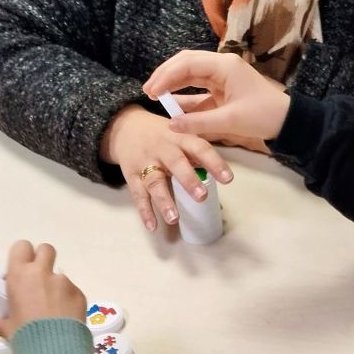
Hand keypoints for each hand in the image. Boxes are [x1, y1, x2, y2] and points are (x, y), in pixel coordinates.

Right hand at [0, 241, 85, 340]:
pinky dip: (69, 302)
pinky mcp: (79, 294)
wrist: (54, 349)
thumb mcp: (9, 329)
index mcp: (20, 276)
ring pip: (60, 276)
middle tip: (41, 278)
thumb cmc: (24, 335)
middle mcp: (42, 273)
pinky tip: (66, 319)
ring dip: (57, 287)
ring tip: (55, 310)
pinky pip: (73, 292)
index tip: (23, 268)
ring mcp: (63, 282)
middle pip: (46, 249)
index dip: (23, 255)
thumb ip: (3, 324)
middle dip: (44, 259)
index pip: (21, 247)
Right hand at [100, 104, 231, 231]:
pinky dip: (145, 211)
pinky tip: (152, 226)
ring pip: (154, 182)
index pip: (200, 148)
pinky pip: (138, 195)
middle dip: (188, 180)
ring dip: (164, 201)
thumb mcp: (181, 136)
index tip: (228, 179)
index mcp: (180, 138)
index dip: (214, 162)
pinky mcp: (131, 175)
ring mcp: (145, 162)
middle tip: (202, 197)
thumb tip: (220, 180)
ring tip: (174, 219)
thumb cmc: (163, 136)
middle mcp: (163, 149)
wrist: (125, 127)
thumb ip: (197, 156)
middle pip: (176, 163)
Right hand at [143, 51, 291, 144]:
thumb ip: (199, 123)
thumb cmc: (263, 117)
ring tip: (154, 96)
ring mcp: (221, 77)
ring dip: (172, 84)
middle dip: (165, 76)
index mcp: (224, 66)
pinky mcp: (223, 89)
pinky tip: (171, 106)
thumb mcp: (230, 121)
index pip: (187, 64)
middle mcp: (221, 66)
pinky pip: (198, 88)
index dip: (166, 77)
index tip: (152, 93)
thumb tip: (171, 125)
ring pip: (190, 74)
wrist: (286, 121)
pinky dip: (184, 96)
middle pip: (185, 63)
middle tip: (148, 92)